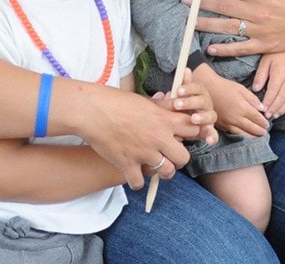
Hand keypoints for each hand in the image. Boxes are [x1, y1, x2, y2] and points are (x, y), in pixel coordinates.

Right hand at [81, 85, 198, 189]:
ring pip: (167, 173)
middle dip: (178, 158)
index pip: (193, 129)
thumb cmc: (115, 101)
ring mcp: (144, 153)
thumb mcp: (142, 100)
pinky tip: (132, 172)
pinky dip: (136, 181)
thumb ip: (158, 106)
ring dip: (161, 171)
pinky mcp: (128, 165)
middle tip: (169, 155)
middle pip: (184, 157)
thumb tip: (167, 101)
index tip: (182, 134)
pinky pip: (139, 183)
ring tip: (153, 165)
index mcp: (164, 119)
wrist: (92, 111)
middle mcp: (158, 138)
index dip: (190, 133)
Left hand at [151, 68, 218, 146]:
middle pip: (203, 100)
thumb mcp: (179, 96)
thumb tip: (186, 69)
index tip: (179, 91)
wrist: (184, 122)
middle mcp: (206, 104)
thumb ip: (182, 84)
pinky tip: (209, 141)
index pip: (197, 88)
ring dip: (202, 117)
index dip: (189, 88)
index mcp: (199, 94)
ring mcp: (209, 118)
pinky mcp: (209, 132)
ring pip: (210, 116)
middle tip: (177, 104)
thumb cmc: (181, 106)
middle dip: (190, 102)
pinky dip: (212, 138)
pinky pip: (214, 135)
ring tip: (193, 119)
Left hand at [182, 0, 284, 55]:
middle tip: (184, 0)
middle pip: (223, 5)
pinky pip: (242, 48)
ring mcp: (260, 30)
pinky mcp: (265, 45)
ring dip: (206, 24)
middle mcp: (257, 12)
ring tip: (189, 22)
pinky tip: (210, 48)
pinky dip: (225, 49)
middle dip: (201, 1)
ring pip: (227, 27)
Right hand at [194, 64, 267, 137]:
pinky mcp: (221, 125)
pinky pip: (234, 133)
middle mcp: (236, 118)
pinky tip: (245, 135)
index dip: (264, 122)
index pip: (257, 118)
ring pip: (243, 134)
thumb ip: (253, 99)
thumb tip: (263, 108)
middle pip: (252, 128)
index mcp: (242, 107)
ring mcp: (228, 123)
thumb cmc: (225, 86)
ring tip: (257, 136)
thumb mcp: (241, 88)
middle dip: (260, 131)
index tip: (268, 124)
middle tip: (265, 132)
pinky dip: (241, 136)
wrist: (207, 88)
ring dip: (252, 136)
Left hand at [252, 48, 284, 118]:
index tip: (262, 109)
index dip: (268, 101)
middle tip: (266, 116)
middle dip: (274, 108)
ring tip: (273, 116)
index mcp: (279, 73)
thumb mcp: (264, 62)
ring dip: (281, 109)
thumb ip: (260, 76)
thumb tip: (255, 89)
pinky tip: (281, 111)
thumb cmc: (274, 55)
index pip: (274, 90)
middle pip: (282, 97)